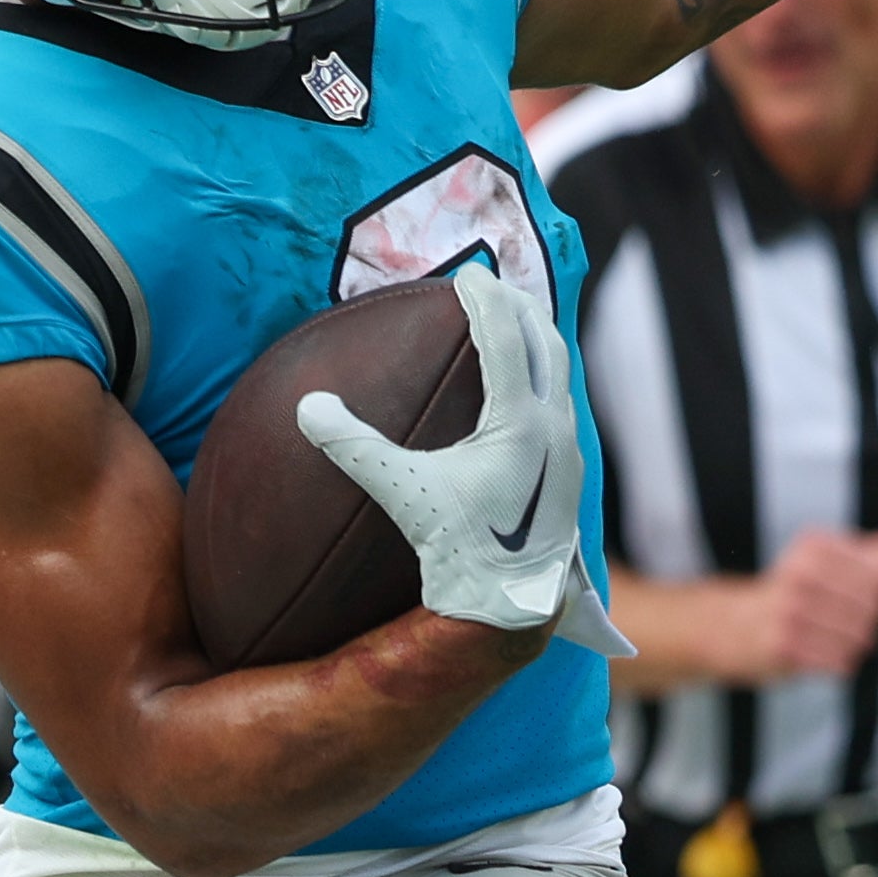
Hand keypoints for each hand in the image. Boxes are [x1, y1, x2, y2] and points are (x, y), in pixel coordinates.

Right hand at [297, 267, 632, 655]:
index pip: (504, 336)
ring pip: (558, 373)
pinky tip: (522, 391)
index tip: (466, 275)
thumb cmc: (459, 547)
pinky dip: (540, 378)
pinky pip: (558, 402)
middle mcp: (553, 425)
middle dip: (517, 308)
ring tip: (512, 326)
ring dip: (535, 342)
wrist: (512, 600)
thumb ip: (354, 448)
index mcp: (518, 420)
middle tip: (491, 287)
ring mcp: (568, 448)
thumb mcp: (401, 492)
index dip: (484, 299)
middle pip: (545, 341)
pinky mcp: (570, 470)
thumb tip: (307, 407)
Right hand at [746, 529, 877, 677]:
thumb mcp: (835, 560)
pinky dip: (837, 664)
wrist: (735, 626)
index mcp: (815, 546)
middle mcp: (800, 574)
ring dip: (850, 645)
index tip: (849, 595)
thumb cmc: (796, 593)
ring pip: (859, 638)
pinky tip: (818, 654)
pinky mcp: (782, 646)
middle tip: (833, 619)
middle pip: (873, 609)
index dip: (875, 593)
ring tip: (825, 637)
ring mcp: (789, 611)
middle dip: (863, 621)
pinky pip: (839, 663)